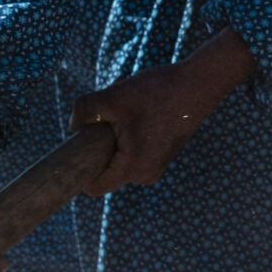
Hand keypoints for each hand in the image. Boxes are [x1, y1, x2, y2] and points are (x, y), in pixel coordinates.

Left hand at [73, 27, 256, 194]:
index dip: (81, 171)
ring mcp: (155, 167)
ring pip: (119, 161)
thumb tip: (72, 127)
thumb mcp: (113, 96)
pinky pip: (132, 155)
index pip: (94, 188)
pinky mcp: (161, 157)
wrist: (199, 84)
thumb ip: (84, 111)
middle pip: (105, 172)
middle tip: (107, 120)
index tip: (78, 148)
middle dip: (99, 149)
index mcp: (133, 167)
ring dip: (114, 142)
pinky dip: (127, 139)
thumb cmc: (158, 92)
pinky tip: (138, 115)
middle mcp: (145, 174)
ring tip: (126, 115)